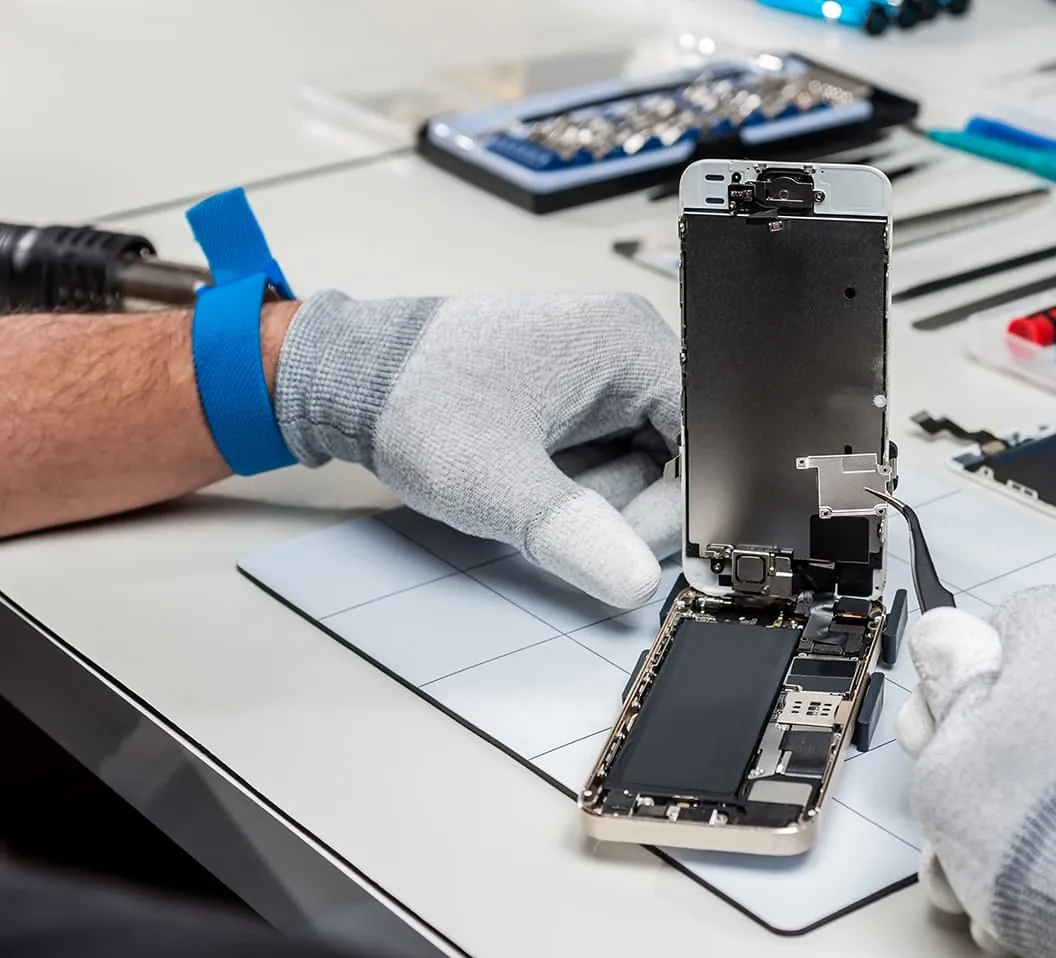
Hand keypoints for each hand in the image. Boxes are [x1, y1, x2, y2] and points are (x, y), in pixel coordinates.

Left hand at [272, 291, 680, 607]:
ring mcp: (604, 370)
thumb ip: (573, 534)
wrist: (351, 378)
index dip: (674, 505)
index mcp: (626, 341)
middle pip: (677, 457)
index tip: (625, 546)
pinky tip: (533, 477)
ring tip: (529, 484)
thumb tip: (637, 582)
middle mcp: (626, 345)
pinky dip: (579, 487)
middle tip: (557, 517)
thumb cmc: (415, 401)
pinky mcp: (581, 395)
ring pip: (644, 467)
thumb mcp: (495, 482)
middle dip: (623, 505)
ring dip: (596, 499)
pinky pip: (612, 459)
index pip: (700, 440)